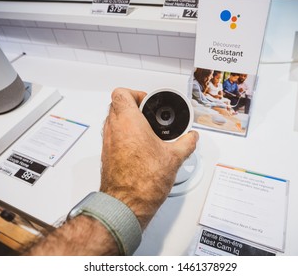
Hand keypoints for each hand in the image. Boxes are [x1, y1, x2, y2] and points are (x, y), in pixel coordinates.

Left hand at [101, 88, 198, 229]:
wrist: (126, 205)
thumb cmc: (143, 182)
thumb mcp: (174, 158)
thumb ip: (186, 143)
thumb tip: (192, 138)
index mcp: (128, 122)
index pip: (122, 93)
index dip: (135, 93)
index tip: (147, 102)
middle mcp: (114, 129)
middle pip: (116, 105)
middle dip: (133, 107)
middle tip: (147, 116)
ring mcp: (107, 142)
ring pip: (112, 120)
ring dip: (126, 121)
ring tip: (144, 132)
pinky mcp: (106, 155)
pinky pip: (112, 136)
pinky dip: (123, 136)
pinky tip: (139, 148)